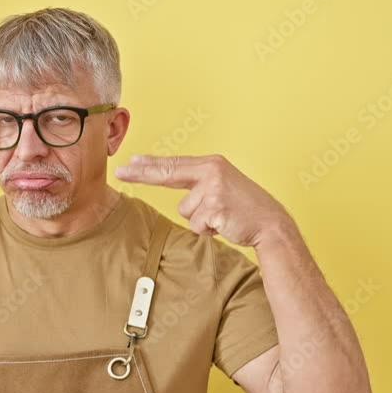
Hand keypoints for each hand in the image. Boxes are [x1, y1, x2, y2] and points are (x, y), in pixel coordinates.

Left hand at [114, 154, 292, 246]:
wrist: (270, 223)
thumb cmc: (244, 208)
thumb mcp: (222, 186)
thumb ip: (198, 183)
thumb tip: (174, 184)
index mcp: (212, 164)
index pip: (174, 164)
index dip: (150, 164)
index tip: (130, 162)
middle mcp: (211, 171)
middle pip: (168, 174)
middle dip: (142, 173)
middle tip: (121, 171)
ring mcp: (213, 189)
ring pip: (185, 211)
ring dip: (200, 220)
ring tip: (221, 216)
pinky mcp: (215, 207)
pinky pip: (196, 225)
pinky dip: (207, 230)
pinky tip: (224, 224)